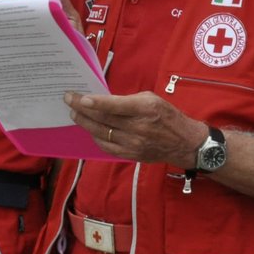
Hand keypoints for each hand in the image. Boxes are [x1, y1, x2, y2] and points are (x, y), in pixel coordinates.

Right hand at [14, 0, 82, 33]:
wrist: (73, 59)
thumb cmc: (71, 38)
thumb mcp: (71, 18)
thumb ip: (65, 2)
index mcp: (44, 3)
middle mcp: (32, 11)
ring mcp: (26, 22)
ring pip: (15, 6)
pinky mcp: (22, 35)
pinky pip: (14, 25)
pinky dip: (15, 18)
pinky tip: (24, 15)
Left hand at [65, 90, 204, 166]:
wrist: (184, 143)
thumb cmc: (167, 116)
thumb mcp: (152, 99)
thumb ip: (127, 100)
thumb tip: (103, 101)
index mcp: (144, 109)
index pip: (114, 106)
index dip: (94, 103)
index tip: (78, 98)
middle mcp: (137, 128)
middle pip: (103, 120)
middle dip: (82, 110)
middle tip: (69, 101)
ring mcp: (133, 144)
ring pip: (101, 133)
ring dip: (85, 123)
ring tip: (75, 114)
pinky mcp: (131, 155)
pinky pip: (106, 147)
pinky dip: (95, 137)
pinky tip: (90, 129)